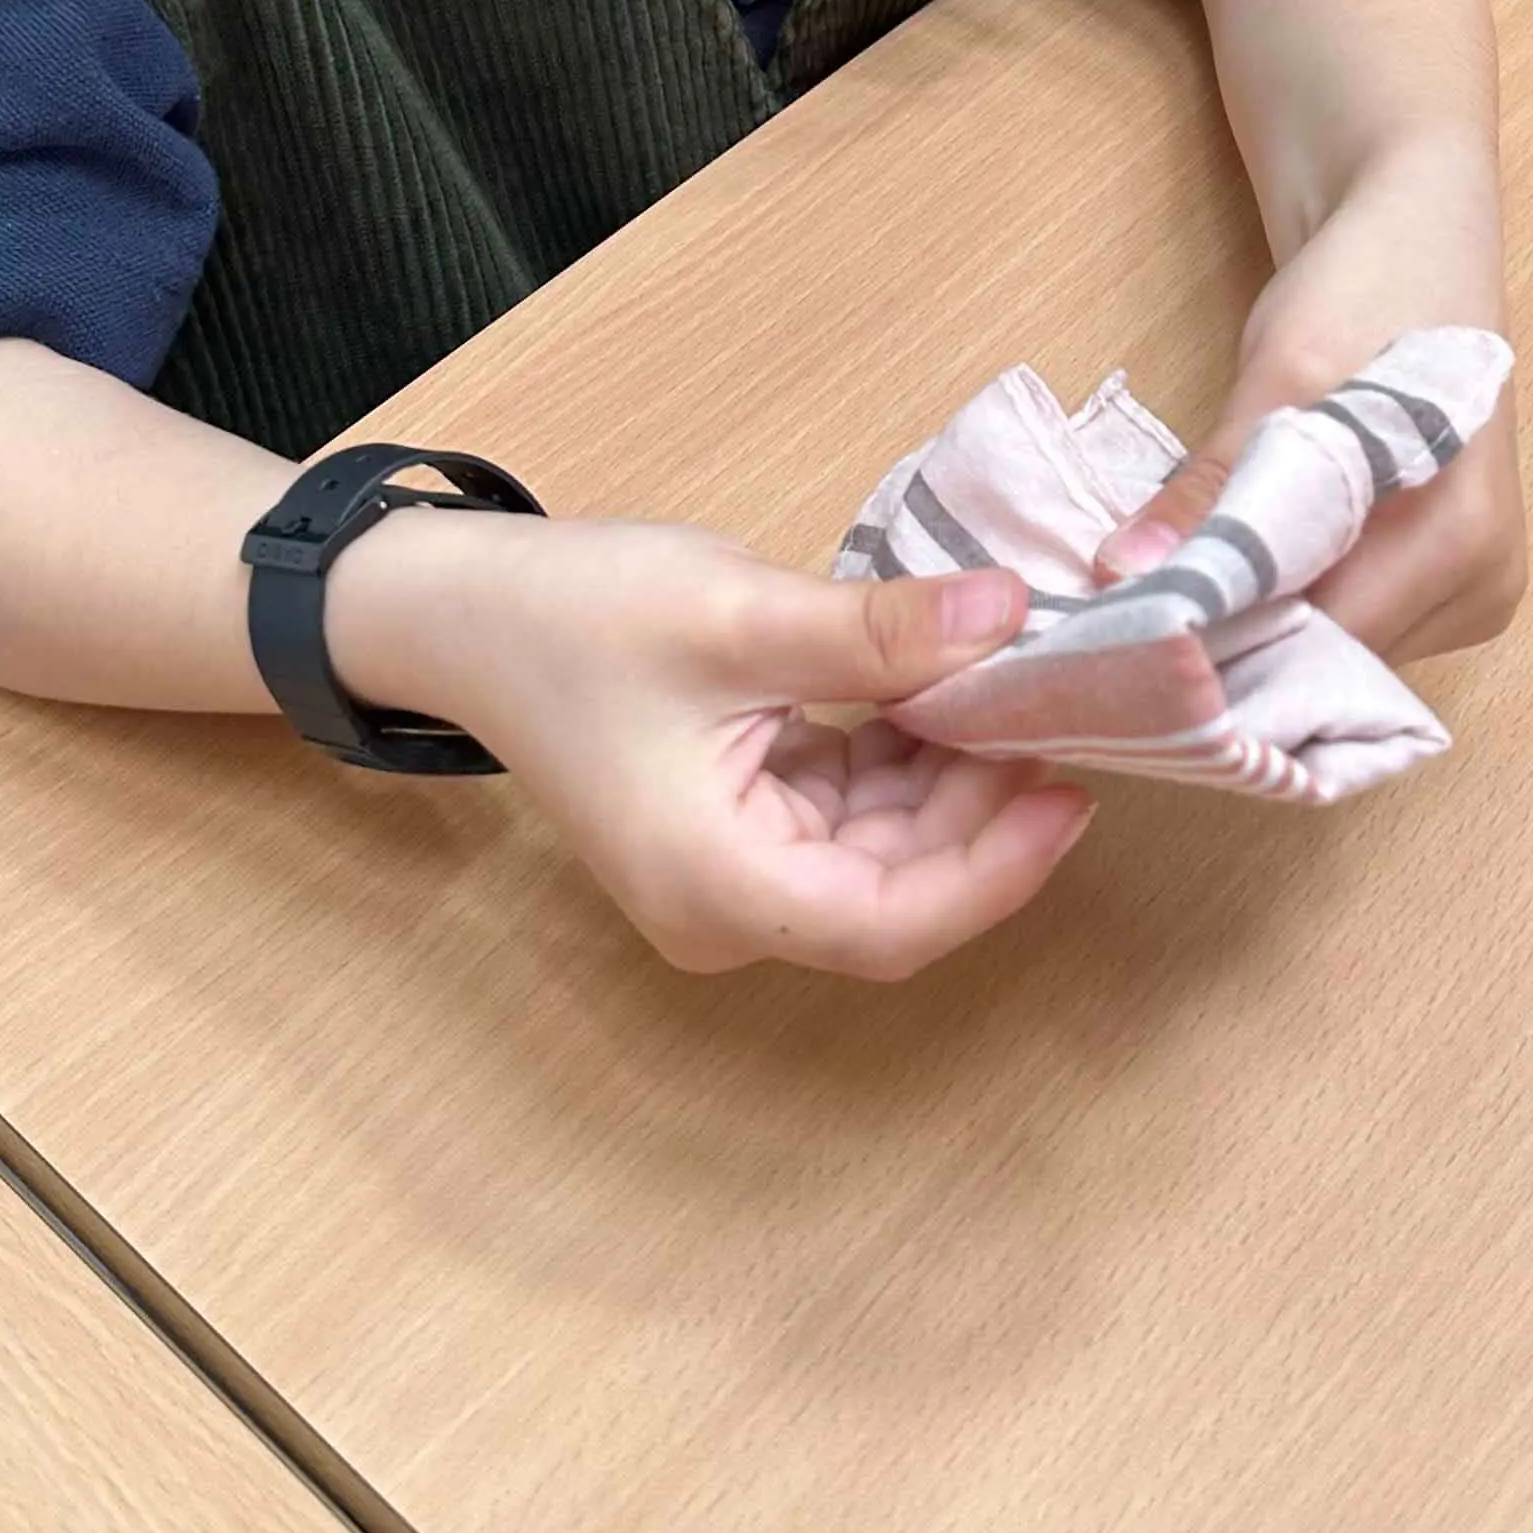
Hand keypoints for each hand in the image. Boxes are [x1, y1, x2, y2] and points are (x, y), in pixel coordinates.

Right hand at [334, 511, 1089, 977]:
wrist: (463, 612)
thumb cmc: (576, 616)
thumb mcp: (735, 616)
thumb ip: (878, 633)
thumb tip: (1011, 615)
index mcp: (717, 885)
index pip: (891, 921)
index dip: (995, 869)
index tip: (1070, 789)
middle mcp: (728, 907)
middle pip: (897, 892)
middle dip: (984, 806)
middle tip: (1056, 704)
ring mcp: (733, 873)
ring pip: (884, 852)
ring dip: (952, 777)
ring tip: (1012, 682)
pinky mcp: (740, 827)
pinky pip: (850, 815)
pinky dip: (905, 759)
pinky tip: (944, 685)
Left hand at [1089, 164, 1525, 664]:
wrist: (1415, 233)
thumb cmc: (1367, 286)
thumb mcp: (1280, 377)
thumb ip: (1214, 486)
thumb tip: (1125, 573)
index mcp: (1462, 541)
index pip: (1329, 644)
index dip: (1230, 648)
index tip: (1138, 644)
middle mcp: (1483, 586)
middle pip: (1337, 658)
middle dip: (1238, 642)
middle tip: (1136, 625)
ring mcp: (1471, 590)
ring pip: (1339, 648)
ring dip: (1260, 624)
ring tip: (1177, 597)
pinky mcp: (1443, 579)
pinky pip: (1352, 620)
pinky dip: (1289, 602)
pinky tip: (1232, 577)